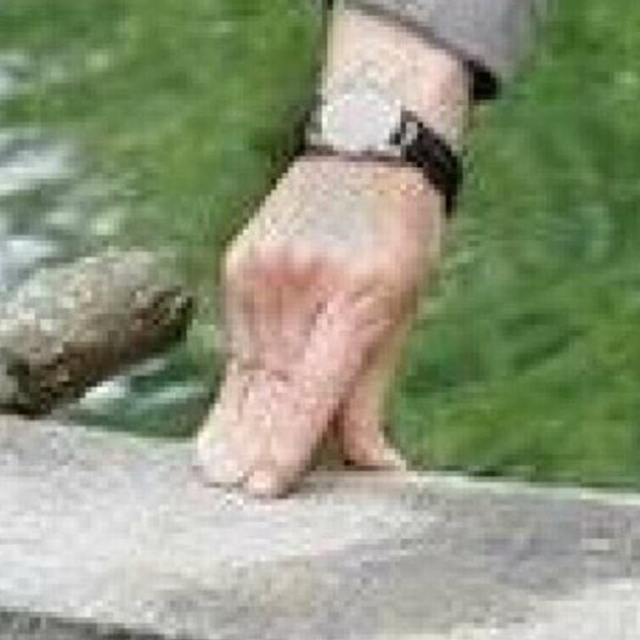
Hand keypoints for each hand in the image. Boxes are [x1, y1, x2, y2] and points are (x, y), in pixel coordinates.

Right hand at [194, 150, 445, 496]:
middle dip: (257, 449)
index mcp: (359, 295)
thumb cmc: (402, 232)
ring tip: (235, 470)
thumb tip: (372, 469)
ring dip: (245, 422)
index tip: (262, 491)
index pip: (314, 387)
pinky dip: (247, 375)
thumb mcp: (405, 306)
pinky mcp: (238, 263)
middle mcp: (303, 281)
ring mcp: (263, 269)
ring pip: (247, 372)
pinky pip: (240, 340)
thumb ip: (374, 392)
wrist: (371, 143)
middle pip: (269, 391)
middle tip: (246, 495)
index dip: (287, 444)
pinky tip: (245, 408)